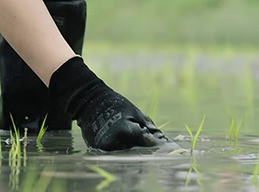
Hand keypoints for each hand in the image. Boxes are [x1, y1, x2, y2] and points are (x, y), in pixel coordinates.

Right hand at [49, 56, 170, 150]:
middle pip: (138, 154)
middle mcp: (114, 143)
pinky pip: (116, 155)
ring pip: (127, 156)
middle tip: (156, 152)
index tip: (169, 149)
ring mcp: (105, 149)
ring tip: (141, 149)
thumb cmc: (116, 105)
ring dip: (136, 154)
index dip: (158, 147)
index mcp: (125, 131)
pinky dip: (124, 152)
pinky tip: (128, 148)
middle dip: (148, 152)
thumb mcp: (136, 113)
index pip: (147, 144)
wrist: (89, 101)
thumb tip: (165, 143)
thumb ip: (150, 129)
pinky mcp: (99, 151)